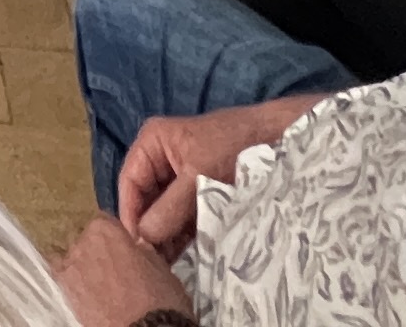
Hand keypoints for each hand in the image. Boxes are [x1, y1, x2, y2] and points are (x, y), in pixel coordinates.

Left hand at [55, 213, 189, 326]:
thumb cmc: (158, 297)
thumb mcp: (159, 265)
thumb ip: (140, 249)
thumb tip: (136, 248)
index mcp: (104, 228)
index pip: (105, 220)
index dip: (115, 234)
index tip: (123, 245)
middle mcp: (81, 242)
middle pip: (85, 238)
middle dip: (97, 248)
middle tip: (114, 266)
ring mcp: (69, 268)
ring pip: (72, 257)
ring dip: (83, 264)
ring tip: (98, 280)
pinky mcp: (63, 292)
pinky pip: (63, 278)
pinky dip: (71, 280)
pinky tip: (84, 288)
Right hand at [113, 104, 276, 254]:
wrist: (276, 140)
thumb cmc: (233, 148)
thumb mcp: (198, 177)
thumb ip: (169, 208)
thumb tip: (143, 239)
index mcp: (153, 143)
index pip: (129, 183)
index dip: (130, 215)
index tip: (136, 247)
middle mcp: (160, 159)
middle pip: (144, 199)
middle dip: (148, 228)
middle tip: (151, 262)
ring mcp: (178, 177)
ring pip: (162, 210)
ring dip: (163, 235)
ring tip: (164, 265)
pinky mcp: (195, 193)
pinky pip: (180, 215)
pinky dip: (179, 234)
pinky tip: (179, 257)